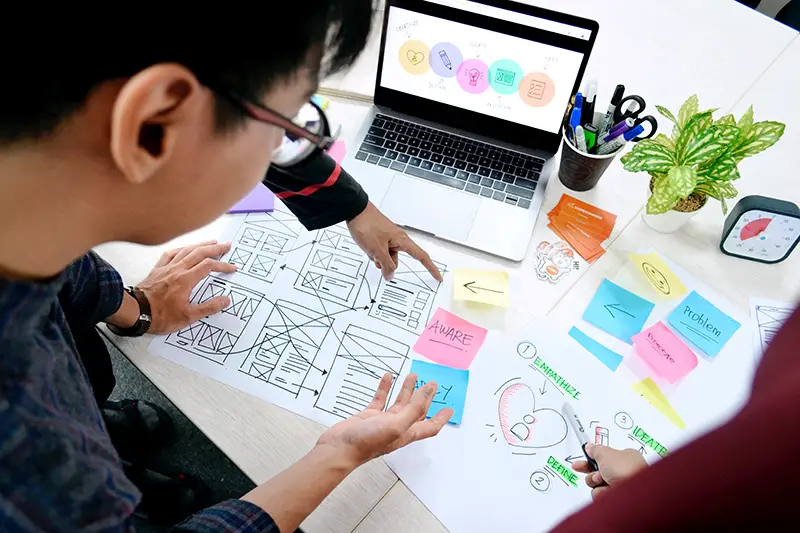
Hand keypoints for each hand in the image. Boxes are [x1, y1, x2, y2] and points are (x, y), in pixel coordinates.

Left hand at [138, 240, 236, 333]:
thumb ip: (208, 307)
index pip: (209, 266)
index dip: (222, 265)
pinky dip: (180, 249)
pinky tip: (184, 248)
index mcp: (186, 280)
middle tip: (226, 245)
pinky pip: (170, 254)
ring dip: (200, 245)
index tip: (231, 268)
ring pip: (186, 250)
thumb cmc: (159, 315)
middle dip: (215, 248)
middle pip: (199, 253)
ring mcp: (166, 268)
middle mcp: (177, 270)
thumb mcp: (188, 317)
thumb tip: (225, 300)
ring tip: (211, 242)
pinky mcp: (157, 270)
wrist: (135, 312)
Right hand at [315, 372, 452, 467]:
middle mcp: (397, 427)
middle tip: (432, 384)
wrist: (339, 448)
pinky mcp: (368, 416)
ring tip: (412, 375)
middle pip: (416, 410)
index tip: (449, 409)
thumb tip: (427, 392)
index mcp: (406, 433)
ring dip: (406, 389)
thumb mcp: (397, 425)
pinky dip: (385, 387)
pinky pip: (380, 399)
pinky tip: (387, 377)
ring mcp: (382, 421)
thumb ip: (414, 409)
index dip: (440, 418)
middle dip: (425, 397)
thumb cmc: (367, 443)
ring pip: (399, 402)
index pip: (429, 426)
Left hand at [347, 202, 442, 281]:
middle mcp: (398, 239)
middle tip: (375, 256)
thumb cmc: (367, 226)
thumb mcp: (376, 250)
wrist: (354, 211)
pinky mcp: (379, 237)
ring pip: (385, 257)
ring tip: (367, 248)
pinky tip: (365, 245)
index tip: (438, 277)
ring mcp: (388, 238)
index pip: (421, 257)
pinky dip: (372, 252)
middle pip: (396, 260)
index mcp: (402, 241)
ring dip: (376, 258)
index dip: (431, 268)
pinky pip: (379, 251)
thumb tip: (390, 276)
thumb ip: (385, 265)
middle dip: (385, 263)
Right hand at [572, 444, 647, 499]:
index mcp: (626, 457)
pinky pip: (600, 496)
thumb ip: (595, 449)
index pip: (604, 458)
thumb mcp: (606, 454)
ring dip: (596, 483)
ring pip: (598, 485)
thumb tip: (590, 447)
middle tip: (596, 476)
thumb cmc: (626, 470)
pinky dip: (601, 493)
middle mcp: (624, 472)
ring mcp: (621, 487)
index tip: (580, 461)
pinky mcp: (616, 499)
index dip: (591, 459)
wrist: (635, 494)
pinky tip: (608, 492)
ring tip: (604, 482)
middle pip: (599, 473)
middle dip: (593, 475)